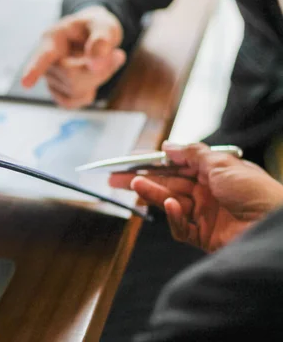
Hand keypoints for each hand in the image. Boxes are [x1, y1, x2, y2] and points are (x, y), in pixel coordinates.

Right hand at [21, 6, 125, 108]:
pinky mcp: (56, 92)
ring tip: (102, 62)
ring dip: (97, 80)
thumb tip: (94, 65)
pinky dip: (88, 94)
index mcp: (53, 38)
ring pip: (75, 91)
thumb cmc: (96, 27)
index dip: (33, 70)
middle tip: (115, 55)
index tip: (25, 84)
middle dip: (99, 71)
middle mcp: (46, 60)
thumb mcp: (105, 25)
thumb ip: (102, 41)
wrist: (92, 36)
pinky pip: (71, 102)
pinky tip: (93, 79)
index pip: (43, 56)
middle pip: (72, 77)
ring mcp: (50, 78)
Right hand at [109, 142, 282, 251]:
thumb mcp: (222, 163)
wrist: (274, 227)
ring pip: (169, 203)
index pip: (175, 164)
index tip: (129, 160)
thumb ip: (192, 153)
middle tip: (115, 178)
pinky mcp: (203, 236)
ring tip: (134, 185)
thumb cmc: (256, 192)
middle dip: (142, 179)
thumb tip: (167, 146)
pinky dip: (173, 217)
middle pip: (167, 184)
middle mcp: (207, 192)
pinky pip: (180, 226)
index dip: (152, 161)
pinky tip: (172, 206)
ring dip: (152, 194)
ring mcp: (204, 215)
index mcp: (213, 172)